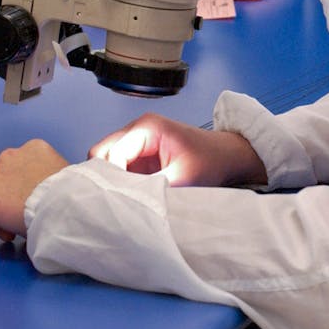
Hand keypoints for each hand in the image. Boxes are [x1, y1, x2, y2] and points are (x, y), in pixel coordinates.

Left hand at [0, 139, 69, 240]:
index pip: (19, 168)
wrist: (64, 205)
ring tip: (9, 231)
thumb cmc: (73, 195)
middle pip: (0, 180)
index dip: (23, 189)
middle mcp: (10, 156)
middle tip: (22, 221)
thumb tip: (61, 193)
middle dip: (8, 201)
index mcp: (34, 149)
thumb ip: (56, 179)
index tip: (33, 205)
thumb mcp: (68, 177)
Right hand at [90, 113, 266, 187]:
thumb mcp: (183, 176)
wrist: (227, 157)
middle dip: (107, 178)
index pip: (109, 152)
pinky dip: (122, 185)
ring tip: (128, 201)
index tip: (123, 199)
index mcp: (145, 127)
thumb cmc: (210, 160)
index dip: (111, 178)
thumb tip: (126, 201)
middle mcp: (135, 131)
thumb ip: (152, 187)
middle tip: (120, 201)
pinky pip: (119, 171)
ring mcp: (136, 143)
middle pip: (102, 154)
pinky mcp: (139, 158)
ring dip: (114, 182)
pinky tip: (134, 199)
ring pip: (107, 164)